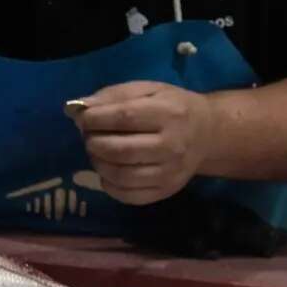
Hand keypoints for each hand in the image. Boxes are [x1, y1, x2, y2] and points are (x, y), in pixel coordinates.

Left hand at [70, 82, 222, 205]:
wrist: (207, 134)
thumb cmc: (172, 108)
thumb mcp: (149, 90)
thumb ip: (114, 96)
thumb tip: (79, 108)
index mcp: (169, 113)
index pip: (123, 118)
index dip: (95, 119)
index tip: (82, 118)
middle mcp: (172, 145)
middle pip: (119, 150)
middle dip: (94, 143)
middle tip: (89, 137)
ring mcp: (170, 172)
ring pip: (121, 175)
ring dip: (98, 164)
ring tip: (97, 153)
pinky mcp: (166, 190)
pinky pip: (129, 195)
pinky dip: (109, 185)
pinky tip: (108, 172)